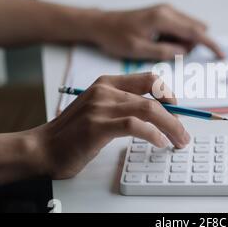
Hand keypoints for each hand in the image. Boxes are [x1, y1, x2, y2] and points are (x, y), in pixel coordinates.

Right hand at [32, 73, 189, 178]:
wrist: (43, 148)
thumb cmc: (74, 132)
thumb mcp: (100, 110)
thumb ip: (124, 105)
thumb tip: (158, 112)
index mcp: (108, 83)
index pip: (149, 79)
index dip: (169, 93)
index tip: (178, 109)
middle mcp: (106, 91)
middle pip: (154, 97)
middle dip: (176, 117)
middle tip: (184, 134)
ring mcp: (101, 107)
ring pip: (150, 109)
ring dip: (171, 127)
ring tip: (178, 141)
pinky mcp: (98, 126)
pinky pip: (135, 125)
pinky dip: (153, 134)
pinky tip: (159, 143)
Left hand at [90, 4, 223, 59]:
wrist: (102, 24)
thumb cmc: (116, 37)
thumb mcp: (138, 50)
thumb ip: (164, 51)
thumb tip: (184, 52)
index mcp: (163, 19)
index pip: (195, 32)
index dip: (211, 44)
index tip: (222, 55)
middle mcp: (168, 11)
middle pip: (195, 29)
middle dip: (191, 45)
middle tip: (168, 54)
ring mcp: (166, 11)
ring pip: (188, 28)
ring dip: (183, 42)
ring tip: (157, 47)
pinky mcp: (164, 14)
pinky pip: (180, 28)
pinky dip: (177, 38)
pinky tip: (158, 43)